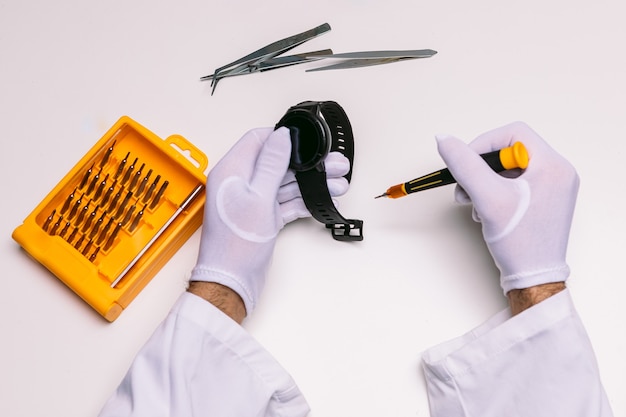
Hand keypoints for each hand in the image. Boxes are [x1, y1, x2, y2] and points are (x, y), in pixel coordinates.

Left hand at [190, 127, 349, 314]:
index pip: (258, 140)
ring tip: (338, 183)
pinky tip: (323, 201)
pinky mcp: (262, 217)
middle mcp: (241, 182)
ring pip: (286, 183)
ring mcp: (252, 200)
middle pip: (278, 162)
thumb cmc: (235, 245)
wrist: (231, 282)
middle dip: (308, 164)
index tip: (308, 141)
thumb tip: (282, 135)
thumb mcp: (258, 198)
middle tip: (334, 165)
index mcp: (232, 171)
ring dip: (312, 183)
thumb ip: (272, 164)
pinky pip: (286, 202)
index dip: (283, 138)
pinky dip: (304, 201)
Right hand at [436, 122, 578, 293]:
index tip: (464, 163)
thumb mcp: (487, 197)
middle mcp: (558, 172)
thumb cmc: (519, 241)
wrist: (533, 278)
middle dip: (480, 168)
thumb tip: (443, 139)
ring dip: (483, 182)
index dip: (483, 144)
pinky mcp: (543, 200)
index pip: (513, 133)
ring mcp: (552, 187)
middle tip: (464, 186)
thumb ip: (464, 164)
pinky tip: (484, 211)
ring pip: (508, 169)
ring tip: (472, 203)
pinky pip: (513, 184)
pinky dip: (493, 193)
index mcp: (553, 165)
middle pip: (509, 151)